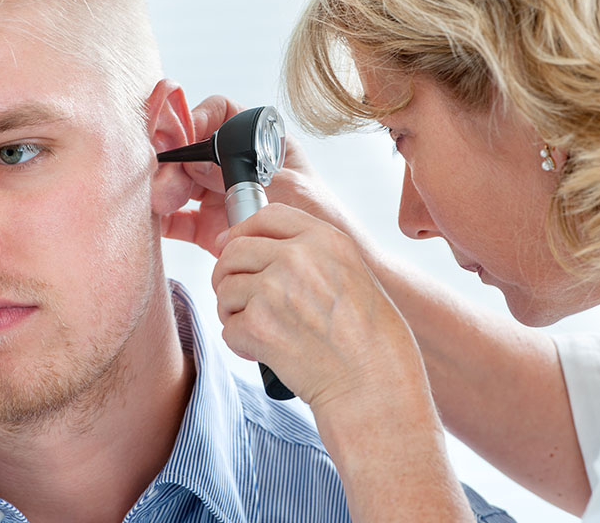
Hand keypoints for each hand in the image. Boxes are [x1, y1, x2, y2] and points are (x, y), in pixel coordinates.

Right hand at [159, 94, 357, 257]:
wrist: (323, 268)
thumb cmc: (319, 219)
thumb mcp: (288, 188)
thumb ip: (242, 175)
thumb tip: (196, 162)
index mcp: (259, 142)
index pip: (222, 114)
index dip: (198, 118)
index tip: (183, 135)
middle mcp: (234, 164)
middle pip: (192, 150)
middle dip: (174, 161)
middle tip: (167, 180)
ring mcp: (219, 194)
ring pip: (179, 182)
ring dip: (165, 188)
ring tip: (161, 201)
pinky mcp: (208, 227)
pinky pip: (178, 219)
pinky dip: (162, 220)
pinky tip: (155, 220)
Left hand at [211, 202, 425, 413]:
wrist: (373, 383)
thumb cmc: (370, 337)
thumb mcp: (351, 274)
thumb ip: (309, 254)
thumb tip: (253, 246)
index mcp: (324, 239)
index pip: (266, 215)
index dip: (243, 232)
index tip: (234, 246)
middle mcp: (298, 257)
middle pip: (235, 250)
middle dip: (229, 274)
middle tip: (239, 298)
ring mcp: (275, 289)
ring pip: (226, 289)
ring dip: (233, 311)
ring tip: (260, 330)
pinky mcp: (258, 325)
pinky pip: (228, 327)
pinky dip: (241, 343)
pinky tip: (264, 351)